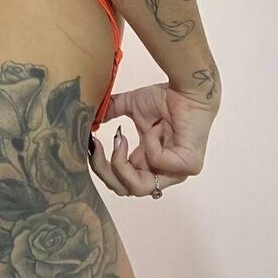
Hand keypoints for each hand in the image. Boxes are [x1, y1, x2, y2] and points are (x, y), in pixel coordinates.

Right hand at [87, 82, 218, 197]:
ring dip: (123, 161)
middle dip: (105, 170)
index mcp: (148, 163)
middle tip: (97, 146)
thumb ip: (111, 113)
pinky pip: (157, 162)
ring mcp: (177, 173)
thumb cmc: (165, 97)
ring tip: (121, 138)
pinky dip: (151, 142)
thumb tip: (89, 119)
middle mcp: (162, 173)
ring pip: (139, 187)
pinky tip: (158, 127)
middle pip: (125, 190)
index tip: (92, 143)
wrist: (187, 87)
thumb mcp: (131, 107)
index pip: (121, 181)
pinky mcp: (188, 165)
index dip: (102, 167)